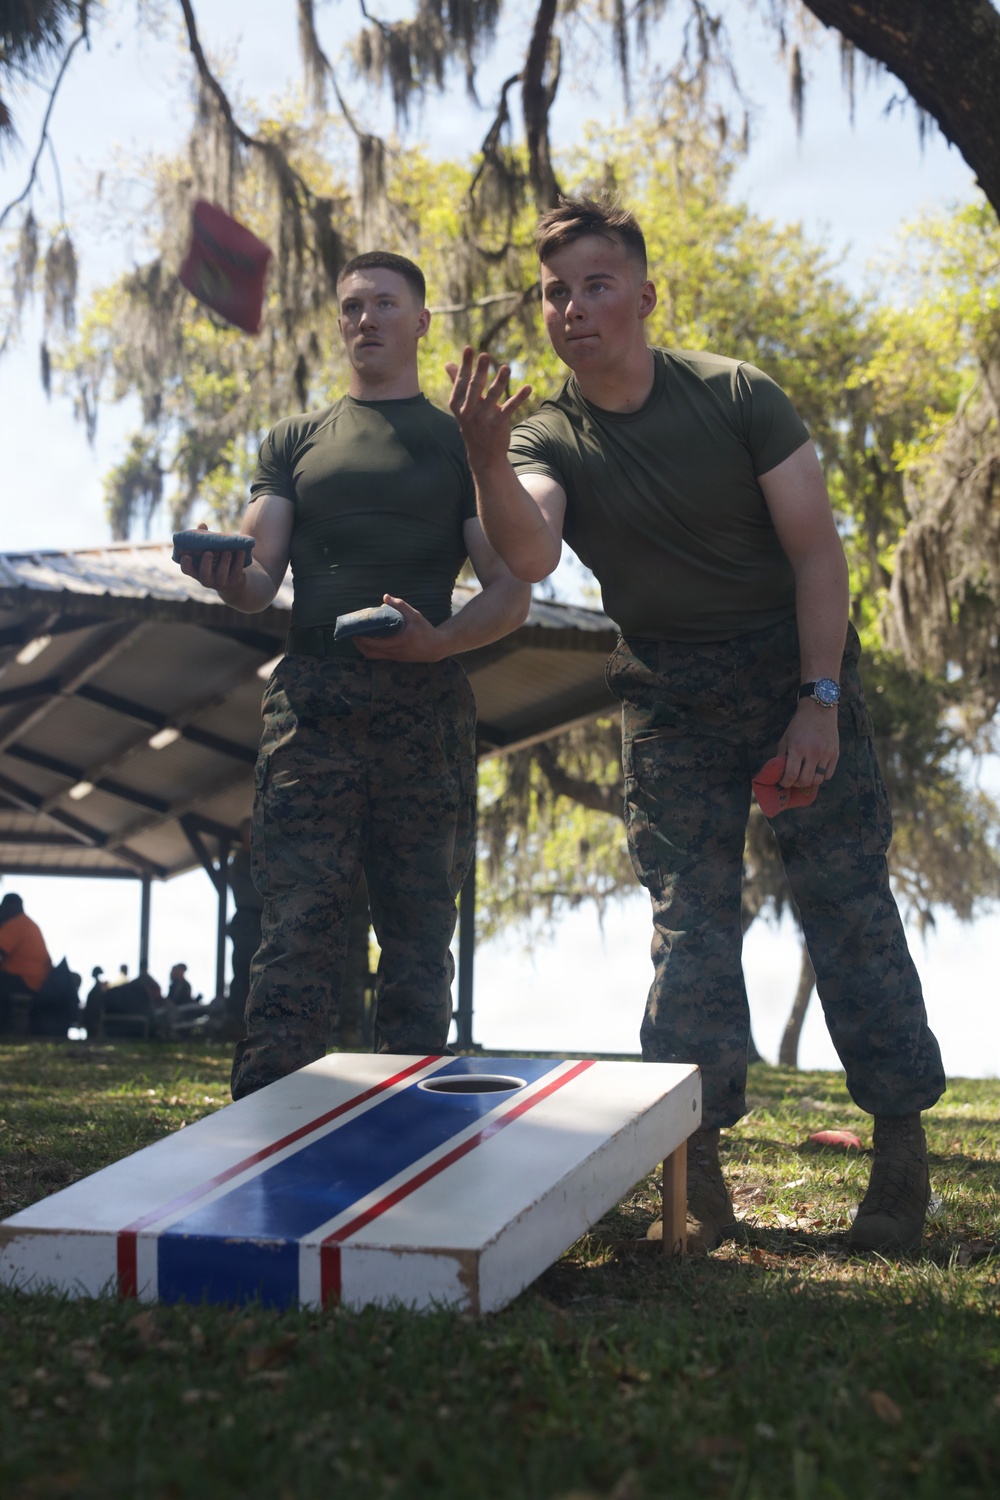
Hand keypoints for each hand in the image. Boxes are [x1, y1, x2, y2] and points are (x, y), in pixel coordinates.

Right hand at [176, 523, 247, 595]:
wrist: (233, 580)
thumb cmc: (216, 561)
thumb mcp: (208, 552)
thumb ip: (204, 540)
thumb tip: (202, 524)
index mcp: (197, 572)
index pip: (187, 570)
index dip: (186, 564)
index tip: (186, 555)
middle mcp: (207, 580)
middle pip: (205, 574)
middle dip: (206, 563)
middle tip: (208, 552)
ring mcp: (221, 582)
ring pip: (222, 573)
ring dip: (224, 562)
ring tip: (226, 551)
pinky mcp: (234, 581)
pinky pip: (236, 571)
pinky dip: (239, 560)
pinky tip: (240, 551)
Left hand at [353, 595, 444, 661]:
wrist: (436, 647)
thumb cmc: (425, 630)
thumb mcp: (415, 615)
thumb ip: (400, 605)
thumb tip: (385, 597)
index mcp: (398, 642)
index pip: (374, 643)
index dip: (361, 639)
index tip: (354, 631)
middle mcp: (394, 652)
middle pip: (369, 652)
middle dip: (358, 644)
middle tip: (353, 633)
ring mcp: (394, 657)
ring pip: (373, 656)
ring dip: (364, 648)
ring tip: (359, 637)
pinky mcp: (396, 658)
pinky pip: (379, 656)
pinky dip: (372, 649)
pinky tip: (370, 641)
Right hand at [446, 346, 531, 466]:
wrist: (483, 453)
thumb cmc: (472, 423)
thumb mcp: (462, 405)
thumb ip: (457, 383)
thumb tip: (448, 364)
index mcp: (457, 404)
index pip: (461, 381)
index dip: (465, 365)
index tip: (469, 348)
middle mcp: (468, 411)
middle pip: (475, 387)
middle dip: (480, 371)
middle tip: (485, 355)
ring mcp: (483, 419)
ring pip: (493, 396)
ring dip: (500, 381)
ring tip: (507, 367)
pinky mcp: (498, 425)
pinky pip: (510, 408)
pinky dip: (519, 397)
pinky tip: (528, 387)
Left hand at [775, 701, 839, 788]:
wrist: (819, 711)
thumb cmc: (799, 726)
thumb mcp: (785, 739)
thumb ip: (781, 757)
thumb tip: (778, 774)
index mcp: (797, 748)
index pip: (791, 775)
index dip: (785, 783)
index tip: (783, 782)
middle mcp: (813, 752)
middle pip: (805, 781)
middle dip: (797, 784)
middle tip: (794, 780)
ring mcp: (826, 754)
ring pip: (818, 780)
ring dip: (810, 781)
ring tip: (805, 775)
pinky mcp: (835, 754)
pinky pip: (828, 775)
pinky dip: (821, 776)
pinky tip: (816, 770)